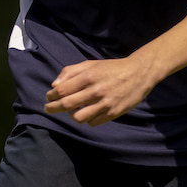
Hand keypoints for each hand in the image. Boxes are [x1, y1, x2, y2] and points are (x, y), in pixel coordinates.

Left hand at [45, 54, 160, 125]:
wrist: (138, 73)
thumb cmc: (112, 68)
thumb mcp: (91, 64)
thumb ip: (71, 72)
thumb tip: (54, 85)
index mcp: (89, 77)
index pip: (62, 90)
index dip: (52, 96)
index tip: (49, 98)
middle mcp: (95, 91)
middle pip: (67, 104)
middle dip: (53, 108)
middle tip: (48, 108)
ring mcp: (105, 104)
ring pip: (78, 117)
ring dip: (71, 115)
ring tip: (72, 110)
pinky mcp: (113, 113)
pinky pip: (92, 122)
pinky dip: (87, 119)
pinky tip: (88, 112)